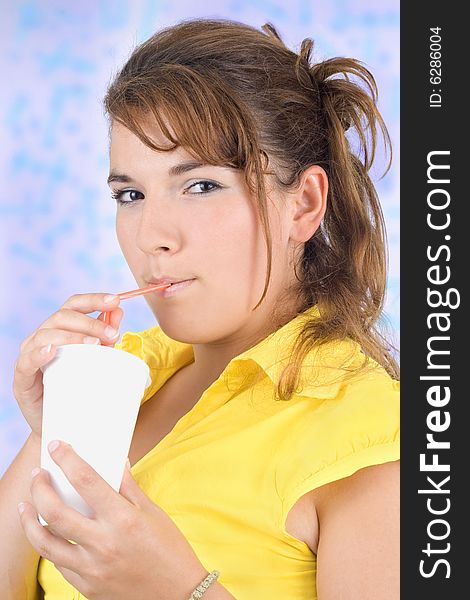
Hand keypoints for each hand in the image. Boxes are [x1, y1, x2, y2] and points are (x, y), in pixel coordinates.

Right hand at [13, 293, 122, 436]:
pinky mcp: (22, 378)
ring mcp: (29, 356)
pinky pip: (27, 361)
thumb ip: (105, 336)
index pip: (73, 305)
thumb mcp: (97, 359)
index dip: (93, 299)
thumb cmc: (78, 389)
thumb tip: (118, 312)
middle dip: (90, 321)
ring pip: (46, 334)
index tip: (116, 300)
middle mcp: (42, 337)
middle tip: (113, 334)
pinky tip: (53, 351)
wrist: (61, 426)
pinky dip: (40, 353)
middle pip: (62, 316)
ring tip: (95, 344)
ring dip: (72, 336)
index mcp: (60, 329)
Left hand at [18, 441, 208, 599]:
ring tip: (26, 506)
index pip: (86, 481)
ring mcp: (92, 569)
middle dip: (40, 489)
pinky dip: (51, 546)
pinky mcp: (88, 587)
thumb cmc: (170, 551)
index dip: (68, 459)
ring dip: (30, 521)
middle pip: (55, 512)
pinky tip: (50, 535)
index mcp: (123, 519)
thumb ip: (129, 488)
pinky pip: (60, 564)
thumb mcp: (153, 513)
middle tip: (38, 476)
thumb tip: (117, 464)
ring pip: (46, 543)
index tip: (57, 447)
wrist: (178, 596)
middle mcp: (103, 544)